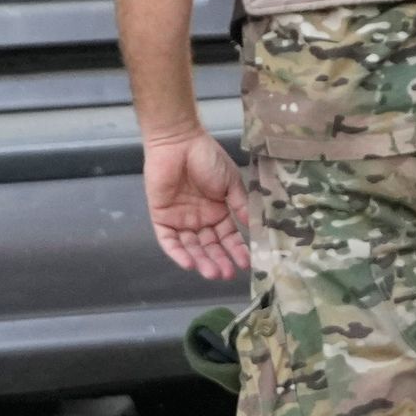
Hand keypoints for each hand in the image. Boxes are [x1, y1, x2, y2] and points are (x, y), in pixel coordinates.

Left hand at [141, 129, 251, 279]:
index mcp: (218, 211)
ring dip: (201, 261)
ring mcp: (180, 220)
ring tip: (212, 273)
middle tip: (227, 274)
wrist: (179, 141)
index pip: (228, 238)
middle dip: (218, 261)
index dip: (236, 251)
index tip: (246, 264)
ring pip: (191, 247)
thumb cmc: (207, 157)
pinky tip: (189, 264)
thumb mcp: (231, 182)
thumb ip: (240, 205)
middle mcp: (200, 220)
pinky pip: (169, 241)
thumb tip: (254, 228)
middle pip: (209, 247)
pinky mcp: (161, 218)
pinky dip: (177, 253)